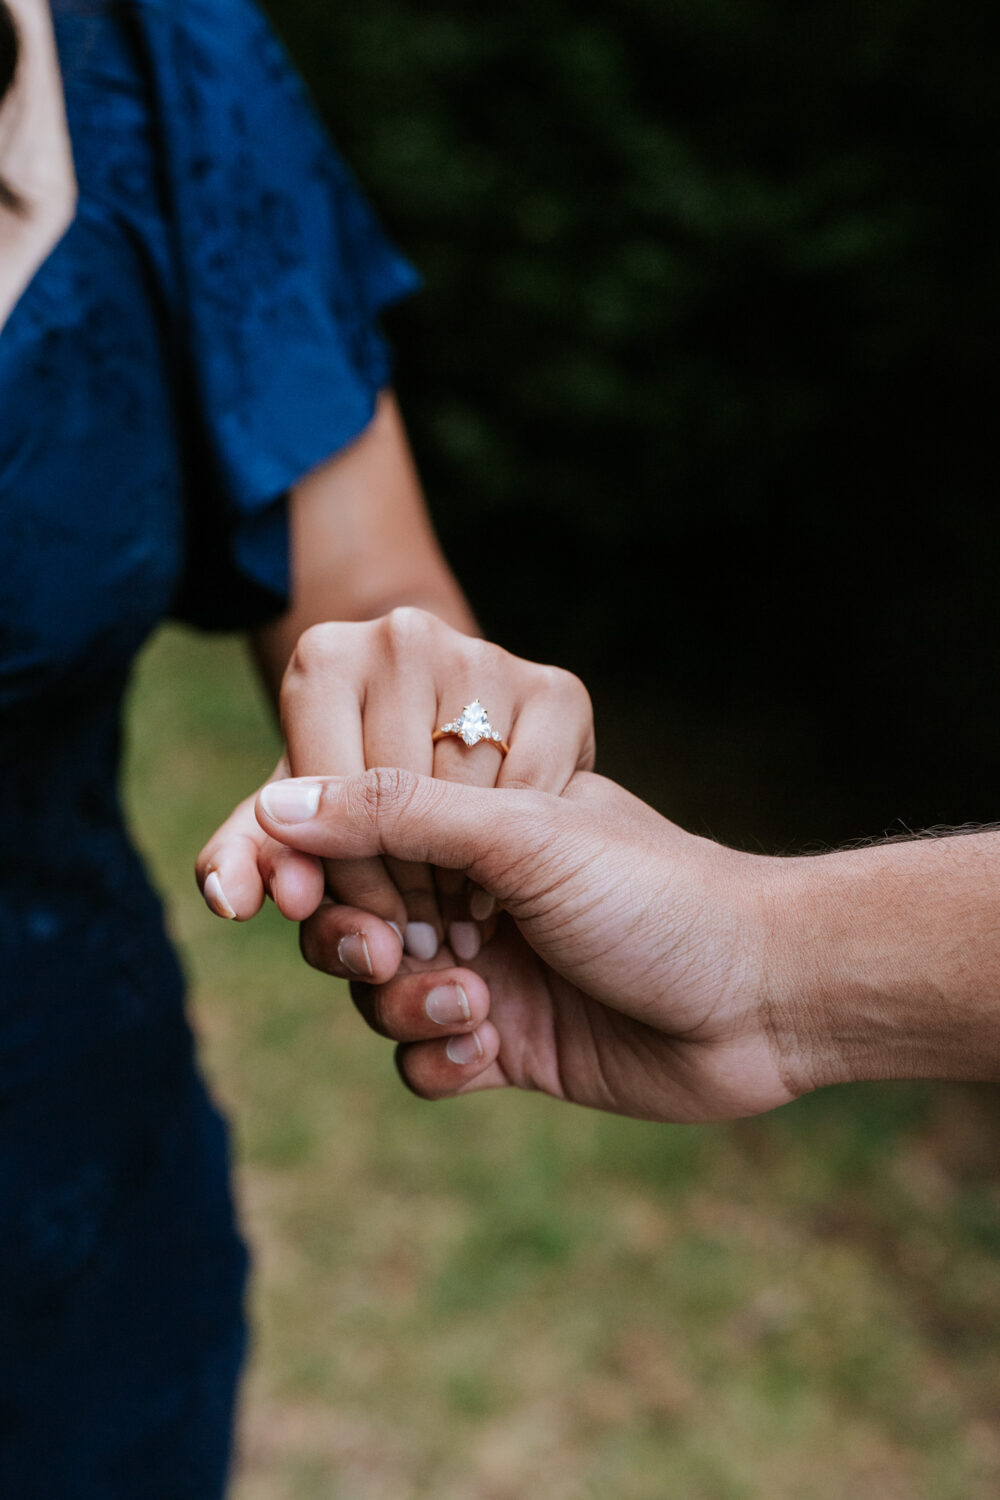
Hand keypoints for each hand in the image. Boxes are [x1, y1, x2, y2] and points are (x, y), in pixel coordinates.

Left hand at [196, 608, 593, 967]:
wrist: (465, 749)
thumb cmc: (361, 799)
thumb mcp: (298, 827)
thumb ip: (252, 860)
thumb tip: (231, 896)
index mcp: (324, 657)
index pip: (326, 787)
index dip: (343, 871)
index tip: (360, 925)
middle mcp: (402, 634)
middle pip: (396, 787)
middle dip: (402, 880)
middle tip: (411, 937)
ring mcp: (486, 654)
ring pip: (469, 789)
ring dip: (462, 875)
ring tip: (452, 920)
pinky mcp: (558, 688)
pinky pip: (534, 784)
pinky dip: (521, 843)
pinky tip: (501, 877)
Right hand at [254, 767, 804, 1121]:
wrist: (766, 995)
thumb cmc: (656, 893)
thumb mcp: (522, 836)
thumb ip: (399, 814)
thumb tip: (277, 805)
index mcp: (473, 822)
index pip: (349, 833)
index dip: (304, 866)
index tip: (281, 896)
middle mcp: (472, 893)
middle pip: (348, 922)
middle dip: (352, 944)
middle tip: (385, 953)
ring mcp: (489, 969)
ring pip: (379, 998)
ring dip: (404, 1007)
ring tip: (475, 1004)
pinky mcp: (510, 1045)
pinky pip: (424, 1061)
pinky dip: (438, 1060)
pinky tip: (489, 1050)